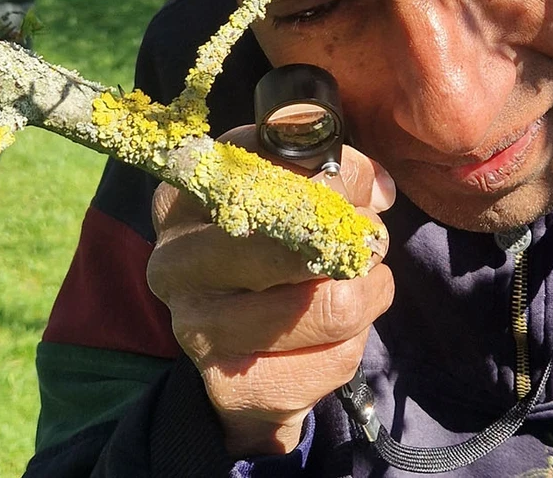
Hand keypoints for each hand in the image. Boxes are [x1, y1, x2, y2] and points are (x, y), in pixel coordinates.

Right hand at [147, 125, 395, 456]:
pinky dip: (355, 341)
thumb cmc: (271, 252)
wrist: (243, 357)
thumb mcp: (293, 195)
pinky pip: (336, 357)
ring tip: (361, 286)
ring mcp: (198, 328)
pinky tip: (338, 333)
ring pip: (333, 304)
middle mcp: (176, 261)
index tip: (361, 192)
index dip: (335, 176)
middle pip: (298, 235)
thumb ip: (331, 171)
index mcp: (184, 197)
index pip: (266, 166)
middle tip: (370, 242)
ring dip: (367, 293)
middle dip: (357, 238)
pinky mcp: (232, 387)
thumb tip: (376, 188)